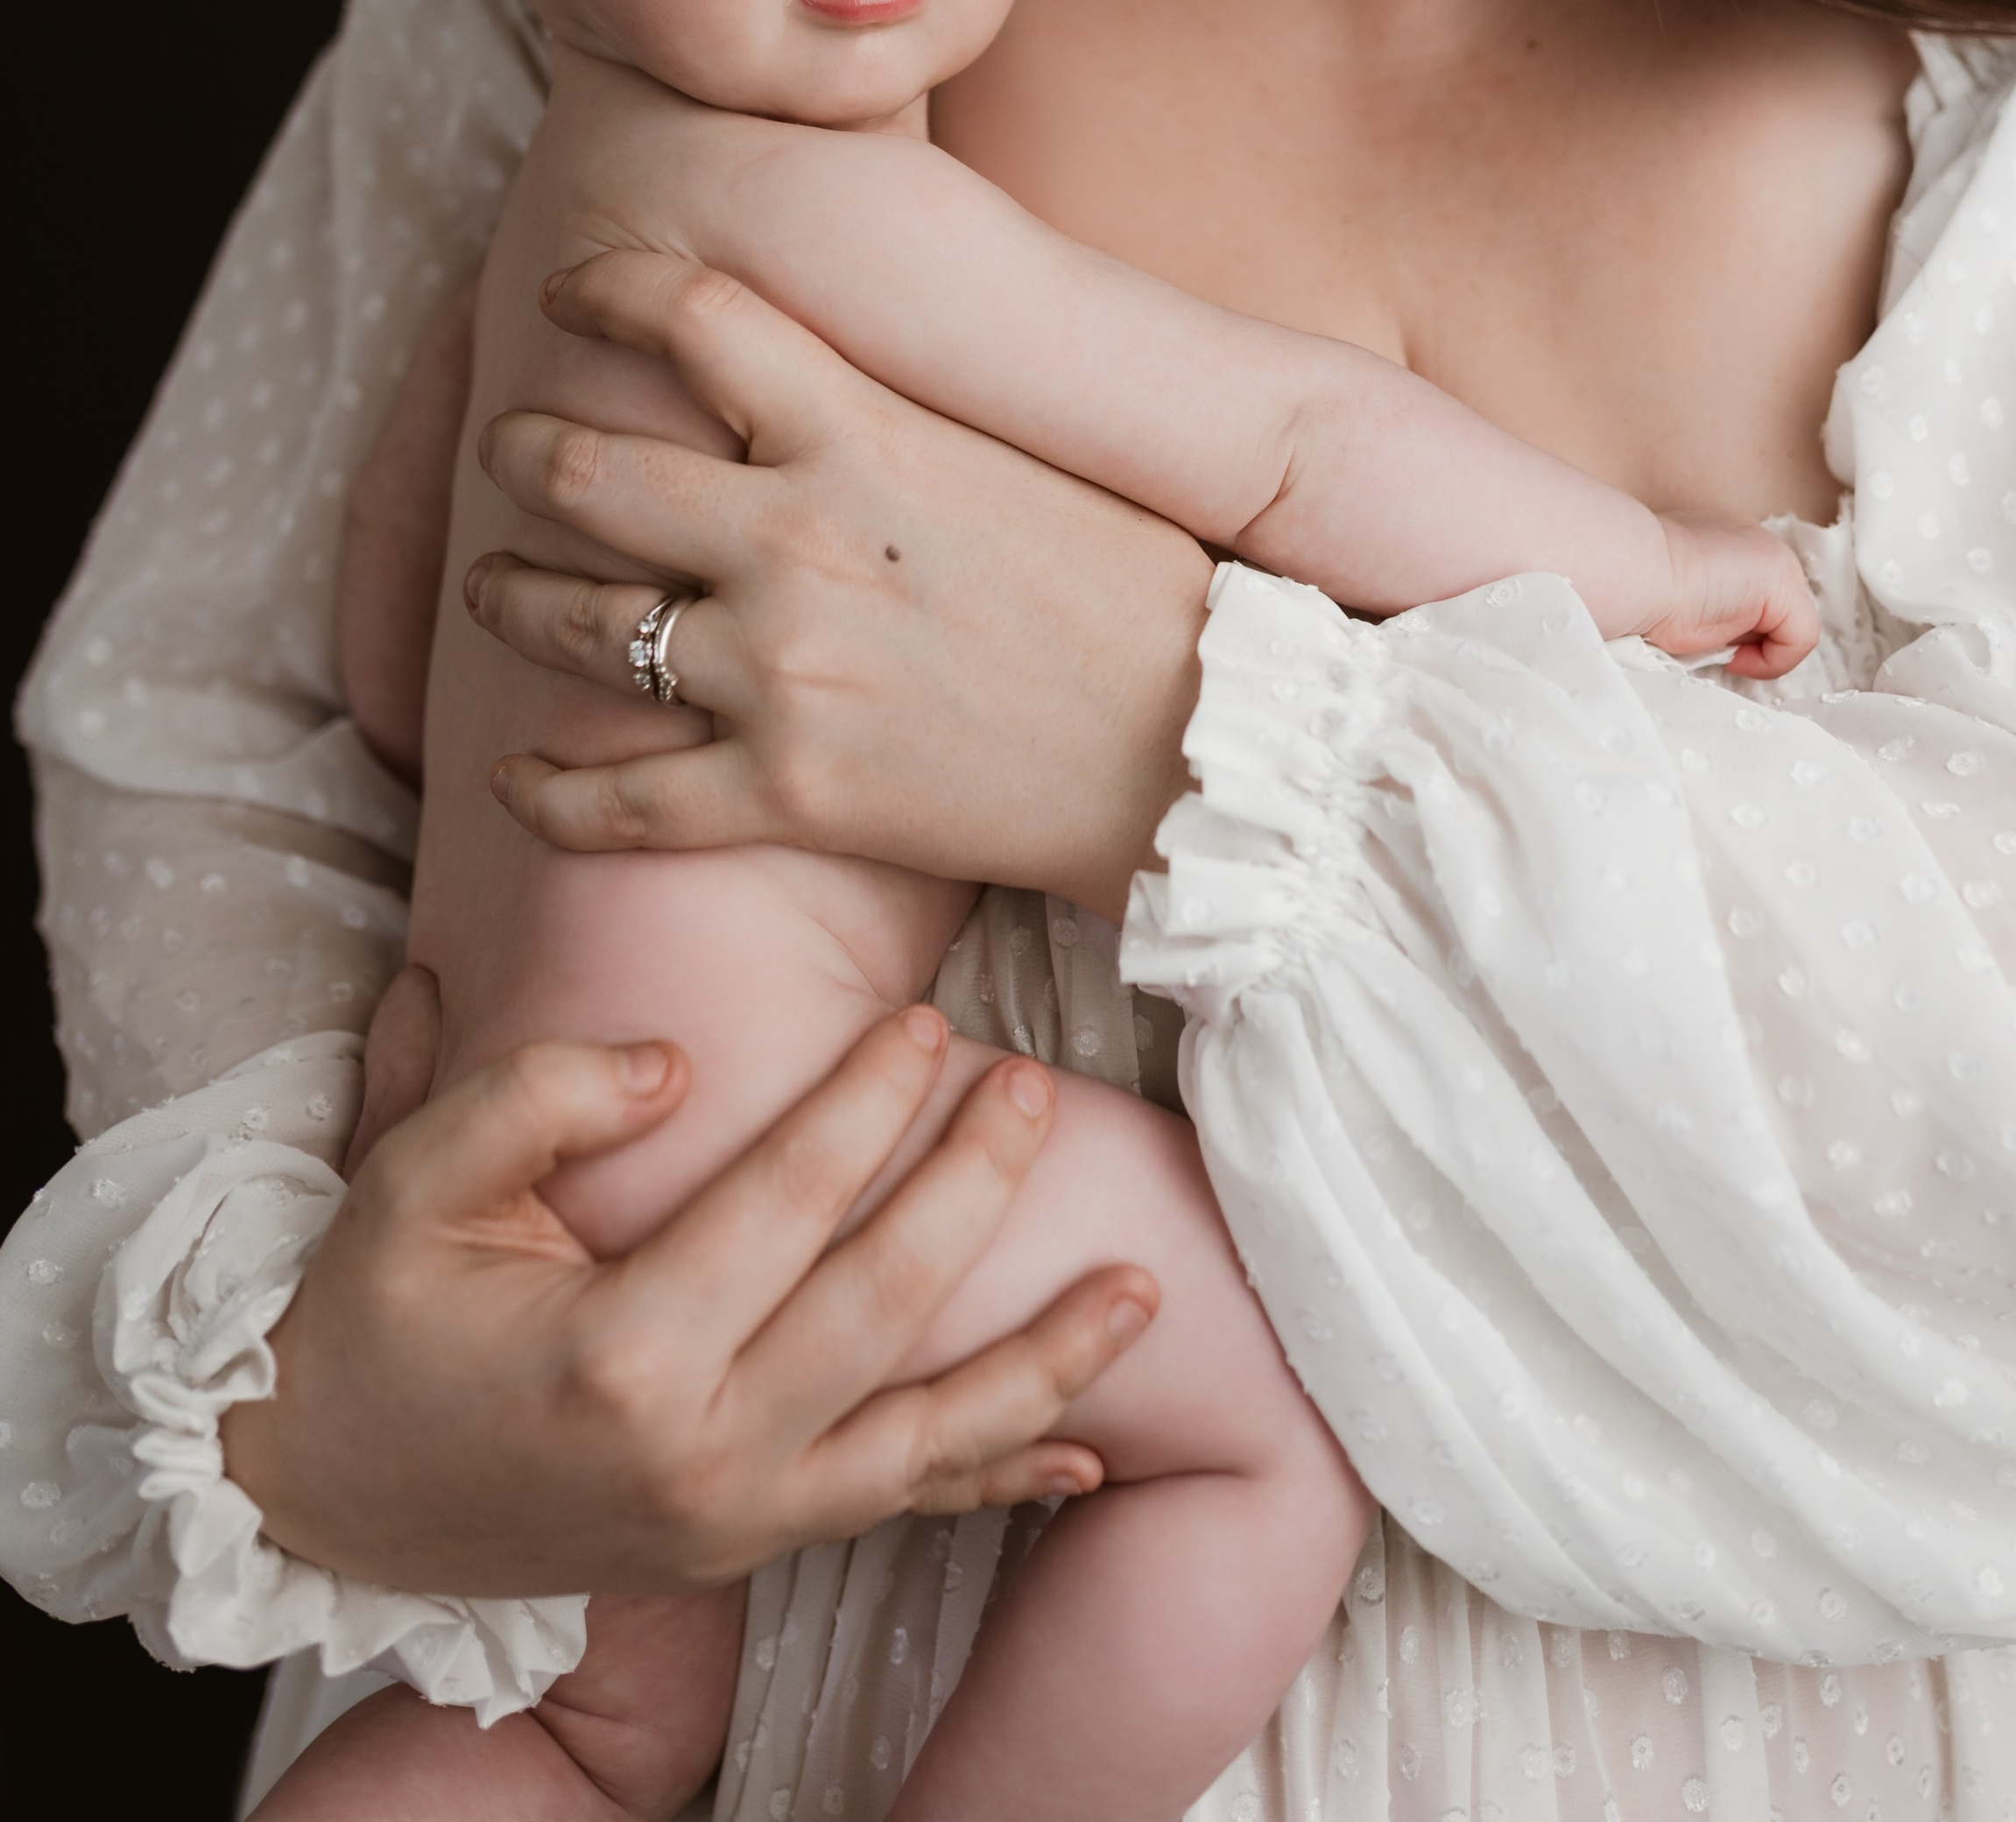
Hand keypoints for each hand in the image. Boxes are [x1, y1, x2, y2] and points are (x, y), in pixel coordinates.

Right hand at [226, 1005, 1153, 1594]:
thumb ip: (536, 1097)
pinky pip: (894, 1510)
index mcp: (617, 1354)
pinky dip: (997, 1480)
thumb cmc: (372, 1314)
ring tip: (1144, 1285)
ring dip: (1045, 1362)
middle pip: (881, 1309)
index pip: (783, 1206)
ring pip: (925, 1439)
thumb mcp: (411, 1178)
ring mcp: (733, 1516)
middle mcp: (698, 1453)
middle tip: (1032, 1087)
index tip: (925, 1024)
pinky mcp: (748, 1543)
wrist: (319, 1487)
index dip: (863, 1106)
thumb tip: (673, 1060)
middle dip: (974, 1191)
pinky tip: (1087, 1454)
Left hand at [465, 249, 1211, 920]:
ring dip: (510, 600)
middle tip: (513, 447)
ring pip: (571, 622)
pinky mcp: (787, 794)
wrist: (1208, 749)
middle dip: (523, 449)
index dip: (605, 288)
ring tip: (496, 589)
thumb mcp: (1024, 447)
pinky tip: (514, 775)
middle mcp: (794, 540)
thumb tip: (844, 348)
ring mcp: (780, 671)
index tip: (571, 291)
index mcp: (862, 431)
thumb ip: (905, 404)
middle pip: (584, 468)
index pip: (687, 316)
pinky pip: (614, 798)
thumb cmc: (1143, 587)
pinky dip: (544, 788)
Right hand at [1646, 514, 1819, 677]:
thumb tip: (1722, 635)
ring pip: (1790, 624)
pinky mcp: (1784, 584)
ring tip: (1714, 644)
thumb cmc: (1638, 586)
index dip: (1733, 625)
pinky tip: (1732, 654)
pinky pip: (1800, 638)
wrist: (1631, 570)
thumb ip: (1706, 598)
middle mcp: (1755, 540)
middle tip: (1708, 643)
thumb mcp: (1678, 589)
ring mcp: (1775, 558)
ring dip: (1755, 649)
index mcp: (1725, 535)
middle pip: (1774, 608)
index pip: (1750, 590)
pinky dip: (1770, 661)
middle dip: (1747, 637)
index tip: (1700, 633)